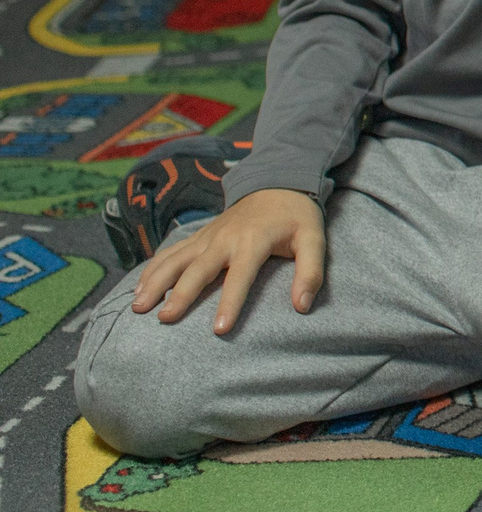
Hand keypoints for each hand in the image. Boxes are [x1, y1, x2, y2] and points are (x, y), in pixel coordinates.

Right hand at [130, 187, 323, 333]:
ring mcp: (208, 236)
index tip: (219, 330)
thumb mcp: (314, 239)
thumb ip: (311, 272)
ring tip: (138, 306)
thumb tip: (303, 306)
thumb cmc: (296, 216)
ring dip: (155, 281)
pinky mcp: (199, 236)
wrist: (277, 182)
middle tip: (163, 319)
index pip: (240, 276)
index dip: (230, 303)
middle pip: (198, 269)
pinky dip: (153, 268)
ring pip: (175, 259)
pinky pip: (171, 252)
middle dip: (180, 294)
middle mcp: (224, 239)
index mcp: (253, 242)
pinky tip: (138, 287)